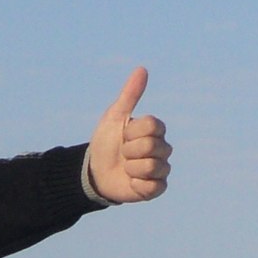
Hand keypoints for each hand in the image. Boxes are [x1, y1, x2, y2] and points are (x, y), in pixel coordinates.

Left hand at [86, 67, 170, 203]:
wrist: (94, 172)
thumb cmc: (105, 142)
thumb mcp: (114, 116)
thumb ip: (130, 94)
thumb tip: (142, 69)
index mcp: (155, 129)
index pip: (152, 125)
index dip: (131, 131)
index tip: (122, 135)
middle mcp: (163, 148)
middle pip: (151, 146)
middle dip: (129, 150)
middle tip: (122, 153)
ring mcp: (162, 168)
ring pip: (152, 166)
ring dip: (131, 168)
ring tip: (125, 168)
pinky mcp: (157, 188)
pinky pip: (152, 187)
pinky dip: (136, 185)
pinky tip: (130, 182)